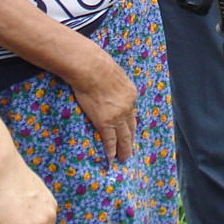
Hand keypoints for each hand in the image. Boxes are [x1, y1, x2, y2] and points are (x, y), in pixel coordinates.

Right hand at [66, 45, 138, 162]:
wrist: (91, 68)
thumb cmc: (99, 65)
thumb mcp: (115, 73)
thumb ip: (116, 84)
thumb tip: (110, 85)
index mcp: (131, 94)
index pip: (132, 112)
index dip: (130, 122)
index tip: (130, 130)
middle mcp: (128, 107)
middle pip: (131, 127)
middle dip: (131, 139)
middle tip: (130, 150)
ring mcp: (117, 116)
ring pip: (123, 137)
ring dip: (124, 149)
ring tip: (124, 158)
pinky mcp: (105, 122)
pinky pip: (110, 140)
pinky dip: (111, 150)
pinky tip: (111, 158)